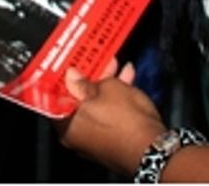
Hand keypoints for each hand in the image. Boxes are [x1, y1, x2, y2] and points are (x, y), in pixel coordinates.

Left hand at [58, 59, 164, 173]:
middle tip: (94, 60)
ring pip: (94, 105)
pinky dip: (114, 99)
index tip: (66, 62)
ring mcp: (92, 139)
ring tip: (115, 65)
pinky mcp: (109, 141)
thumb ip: (85, 81)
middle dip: (88, 77)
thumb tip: (72, 76)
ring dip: (105, 84)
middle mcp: (75, 134)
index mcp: (65, 122)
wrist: (153, 148)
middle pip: (76, 98)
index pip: (54, 94)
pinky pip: (106, 114)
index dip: (60, 75)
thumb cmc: (127, 122)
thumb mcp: (106, 88)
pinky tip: (126, 80)